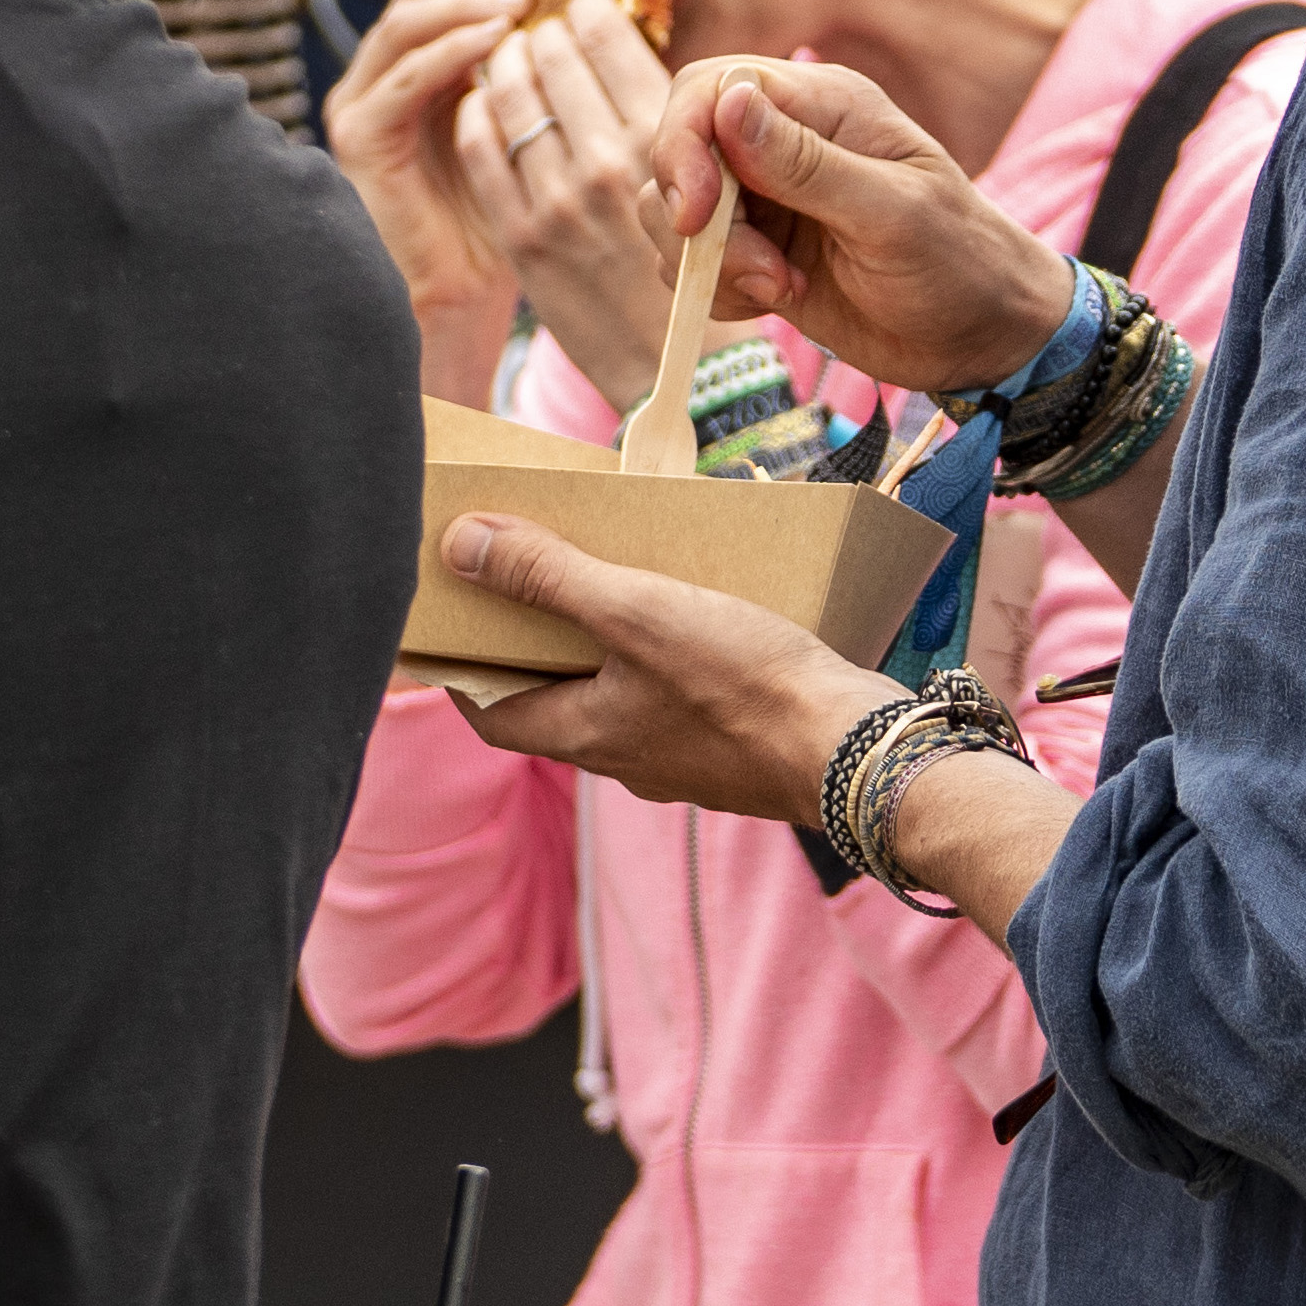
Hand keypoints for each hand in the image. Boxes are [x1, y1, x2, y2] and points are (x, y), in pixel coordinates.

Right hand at [323, 0, 546, 334]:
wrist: (471, 287)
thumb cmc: (522, 209)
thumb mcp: (546, 122)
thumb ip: (558, 67)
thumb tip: (612, 2)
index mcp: (431, 55)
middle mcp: (389, 67)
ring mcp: (367, 96)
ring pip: (409, 19)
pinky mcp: (362, 133)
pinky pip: (405, 77)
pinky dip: (449, 50)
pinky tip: (495, 38)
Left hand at [440, 510, 1078, 944]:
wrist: (856, 749)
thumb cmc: (744, 686)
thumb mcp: (636, 611)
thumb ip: (547, 576)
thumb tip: (456, 544)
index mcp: (585, 736)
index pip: (491, 711)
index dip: (462, 669)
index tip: (449, 624)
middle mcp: (627, 760)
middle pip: (554, 705)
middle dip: (538, 650)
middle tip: (529, 587)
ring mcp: (684, 761)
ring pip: (621, 704)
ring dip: (607, 655)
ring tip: (617, 588)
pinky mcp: (736, 750)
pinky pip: (679, 705)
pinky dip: (666, 664)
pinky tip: (699, 623)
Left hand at [451, 0, 677, 410]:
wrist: (683, 369)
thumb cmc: (711, 270)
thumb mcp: (718, 180)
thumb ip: (676, 120)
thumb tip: (629, 52)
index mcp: (669, 140)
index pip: (608, 35)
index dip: (587, 11)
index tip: (579, 7)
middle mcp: (614, 163)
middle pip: (550, 54)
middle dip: (538, 33)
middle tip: (534, 30)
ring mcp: (561, 200)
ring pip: (507, 95)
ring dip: (500, 66)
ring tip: (505, 61)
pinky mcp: (522, 238)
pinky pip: (479, 150)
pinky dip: (475, 116)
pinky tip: (481, 108)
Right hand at [645, 58, 1073, 393]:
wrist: (981, 337)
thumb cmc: (958, 263)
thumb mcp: (892, 214)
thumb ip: (806, 163)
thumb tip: (725, 102)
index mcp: (822, 105)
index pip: (709, 88)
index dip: (683, 143)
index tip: (698, 214)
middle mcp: (782, 142)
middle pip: (680, 151)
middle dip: (696, 218)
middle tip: (761, 272)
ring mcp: (765, 199)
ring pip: (672, 211)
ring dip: (711, 262)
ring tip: (783, 288)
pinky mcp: (755, 252)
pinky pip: (693, 262)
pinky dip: (715, 290)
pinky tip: (777, 301)